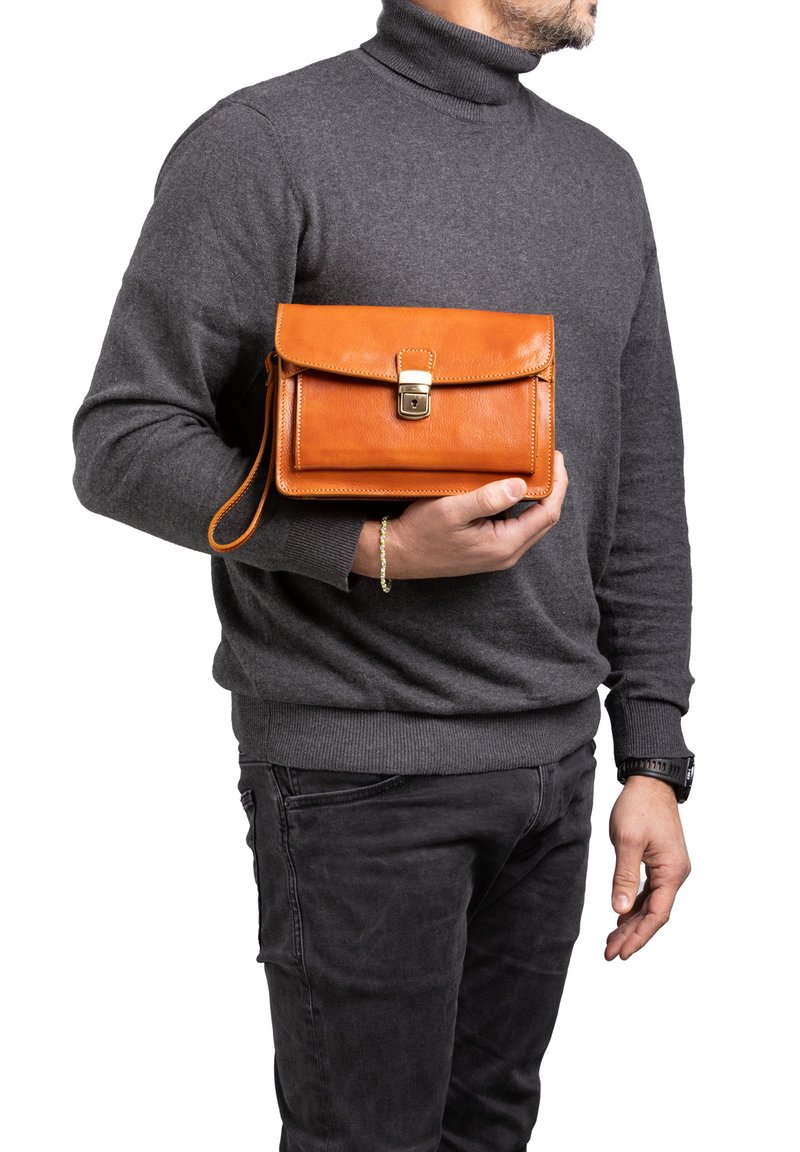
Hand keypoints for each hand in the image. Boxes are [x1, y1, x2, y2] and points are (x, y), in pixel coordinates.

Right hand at [350, 451, 567, 578]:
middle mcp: (507, 554)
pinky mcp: (488, 550)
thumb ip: (488, 499)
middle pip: (545, 519)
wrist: (397, 554)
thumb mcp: (451, 510)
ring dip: (536, 497)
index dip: (558, 485)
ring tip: (533, 467)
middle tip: (550, 458)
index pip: (548, 513)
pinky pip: (515, 526)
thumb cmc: (420, 532)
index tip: (556, 458)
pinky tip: (510, 486)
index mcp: (504, 545)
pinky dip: (520, 505)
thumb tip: (521, 485)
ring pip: (531, 523)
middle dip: (552, 488)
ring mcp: (498, 554)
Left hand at [605, 775, 691, 960]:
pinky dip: (635, 906)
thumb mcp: (628, 841)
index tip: (621, 953)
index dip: (639, 936)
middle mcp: (676, 873)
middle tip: (609, 953)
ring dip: (632, 923)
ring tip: (612, 940)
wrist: (650, 781)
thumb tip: (619, 911)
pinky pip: (650, 891)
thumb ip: (624, 877)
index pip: (657, 914)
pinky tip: (621, 917)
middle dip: (632, 935)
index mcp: (672, 871)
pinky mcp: (662, 861)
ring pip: (652, 904)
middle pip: (655, 914)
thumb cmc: (639, 806)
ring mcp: (670, 868)